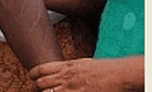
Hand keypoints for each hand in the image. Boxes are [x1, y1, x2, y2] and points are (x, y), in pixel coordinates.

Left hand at [30, 57, 144, 91]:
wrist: (119, 75)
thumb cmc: (105, 69)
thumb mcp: (83, 63)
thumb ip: (69, 67)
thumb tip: (61, 69)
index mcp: (67, 66)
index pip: (41, 69)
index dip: (34, 74)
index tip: (32, 76)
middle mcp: (66, 76)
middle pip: (41, 83)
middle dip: (38, 86)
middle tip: (39, 88)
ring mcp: (71, 88)